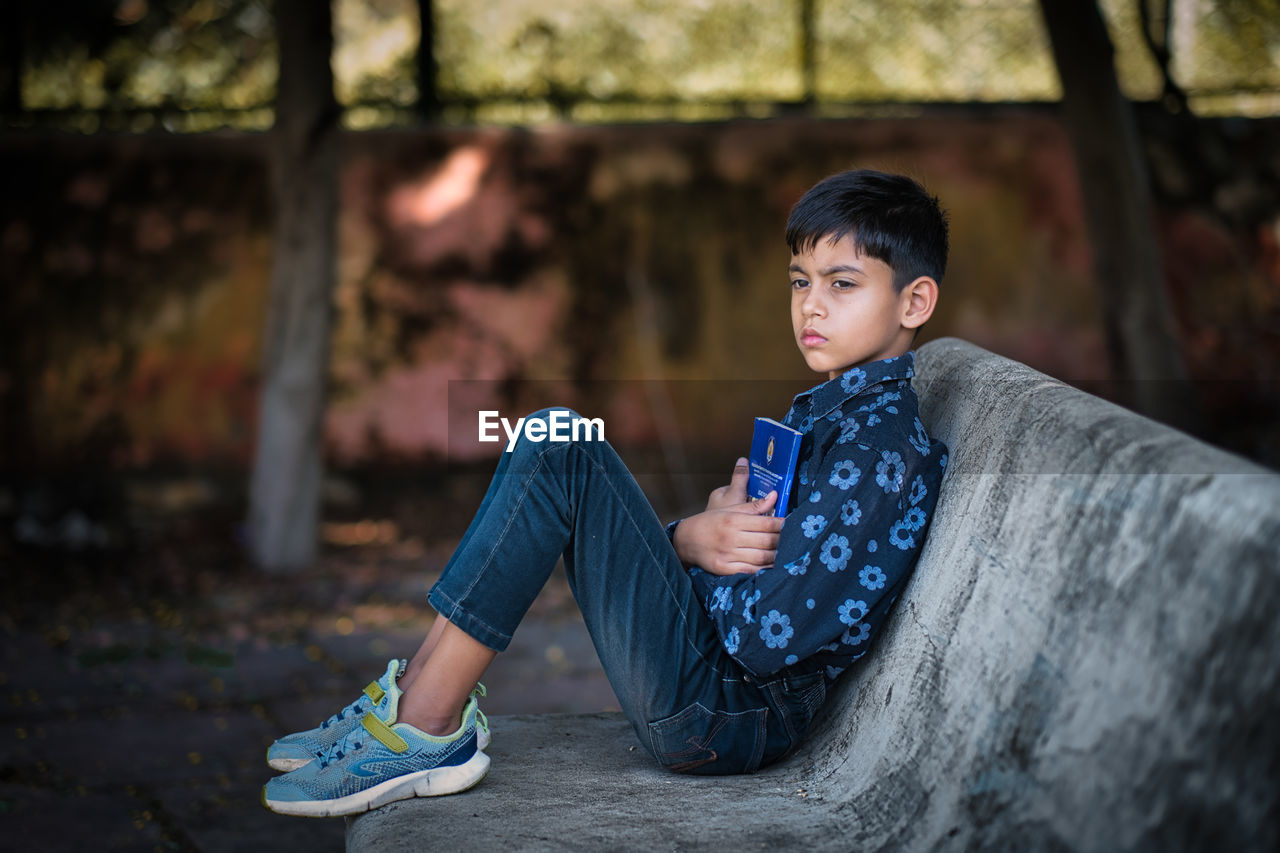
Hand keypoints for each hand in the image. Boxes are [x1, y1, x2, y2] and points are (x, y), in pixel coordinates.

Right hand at [673, 460, 783, 574]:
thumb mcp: (729, 509)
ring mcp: (727, 554)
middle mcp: (731, 537)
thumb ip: (753, 506)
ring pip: (760, 558)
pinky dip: (763, 570)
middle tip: (794, 541)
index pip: (766, 523)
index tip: (792, 525)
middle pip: (766, 541)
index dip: (782, 525)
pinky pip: (749, 571)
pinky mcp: (724, 569)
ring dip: (777, 557)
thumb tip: (775, 496)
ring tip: (786, 554)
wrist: (685, 540)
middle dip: (783, 541)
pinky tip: (771, 567)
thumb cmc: (709, 522)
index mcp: (733, 520)